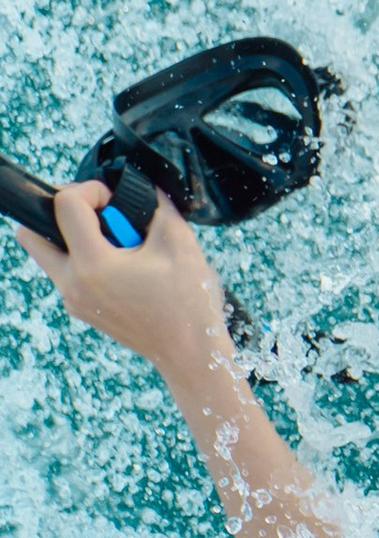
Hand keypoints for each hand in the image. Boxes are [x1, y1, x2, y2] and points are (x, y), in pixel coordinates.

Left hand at [11, 180, 233, 386]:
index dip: (91, 189)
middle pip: (31, 232)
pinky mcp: (79, 308)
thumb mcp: (180, 241)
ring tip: (115, 241)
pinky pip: (65, 271)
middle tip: (98, 214)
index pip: (64, 205)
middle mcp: (72, 283)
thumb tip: (141, 186)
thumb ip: (157, 205)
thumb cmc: (188, 301)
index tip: (116, 200)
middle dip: (61, 212)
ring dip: (73, 236)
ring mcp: (72, 299)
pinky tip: (121, 264)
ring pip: (47, 253)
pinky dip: (84, 257)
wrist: (189, 352)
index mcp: (93, 264)